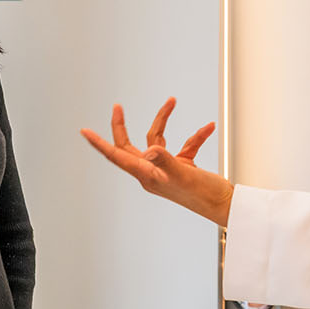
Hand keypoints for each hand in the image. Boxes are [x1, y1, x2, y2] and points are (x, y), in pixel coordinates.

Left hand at [80, 98, 233, 225]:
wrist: (224, 206)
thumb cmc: (204, 197)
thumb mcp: (183, 175)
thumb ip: (166, 160)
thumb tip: (150, 150)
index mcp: (147, 175)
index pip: (116, 156)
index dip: (99, 143)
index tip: (84, 131)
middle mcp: (153, 172)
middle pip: (129, 146)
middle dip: (122, 126)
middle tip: (117, 107)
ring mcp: (167, 169)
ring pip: (157, 140)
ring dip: (163, 120)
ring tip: (171, 102)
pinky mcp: (183, 167)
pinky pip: (185, 145)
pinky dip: (195, 135)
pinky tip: (207, 128)